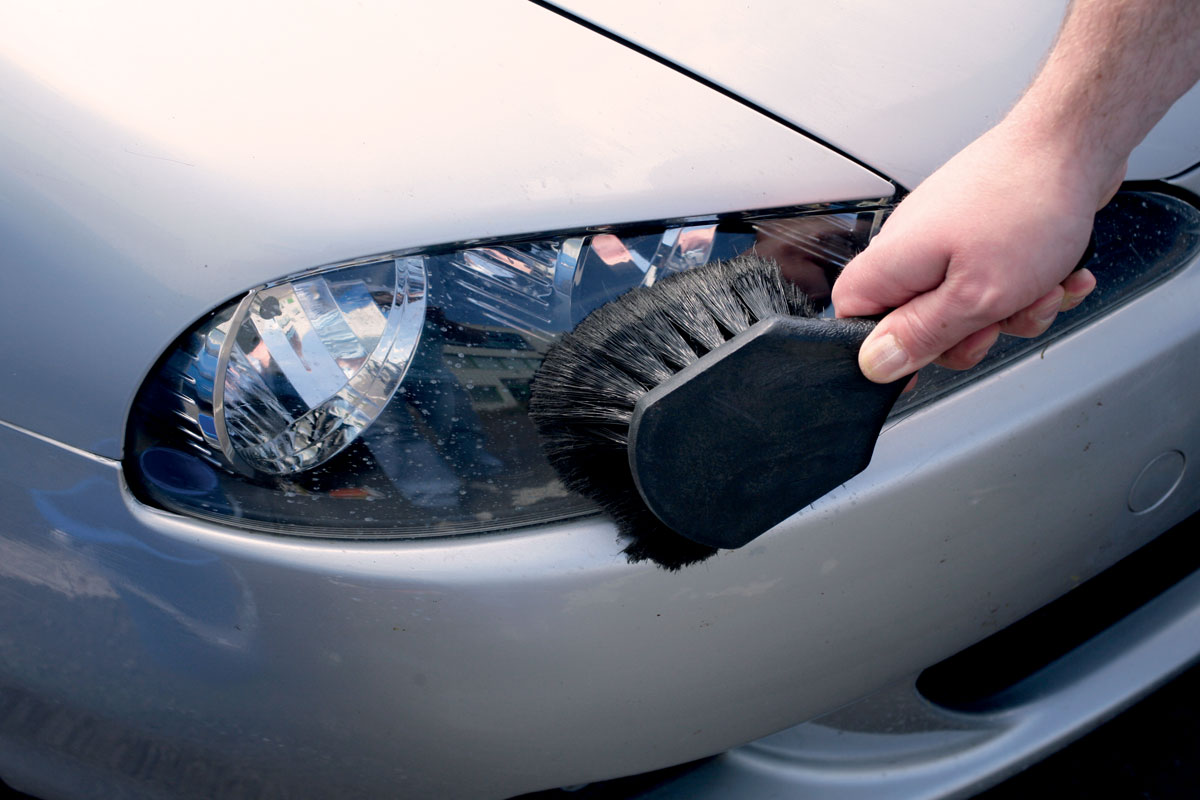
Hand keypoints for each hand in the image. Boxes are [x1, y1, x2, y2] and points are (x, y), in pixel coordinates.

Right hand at [831, 117, 1117, 382]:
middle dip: (970, 334)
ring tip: (1043, 287)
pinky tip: (1060, 273)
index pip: (851, 315)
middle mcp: (912, 248)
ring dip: (1015, 309)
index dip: (880, 348)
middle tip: (996, 321)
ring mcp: (948, 238)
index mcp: (893, 262)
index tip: (917, 364)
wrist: (1076, 142)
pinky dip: (1034, 285)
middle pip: (919, 322)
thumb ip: (922, 336)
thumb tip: (875, 363)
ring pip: (969, 306)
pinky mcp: (983, 232)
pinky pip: (1000, 281)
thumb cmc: (1027, 202)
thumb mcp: (975, 296)